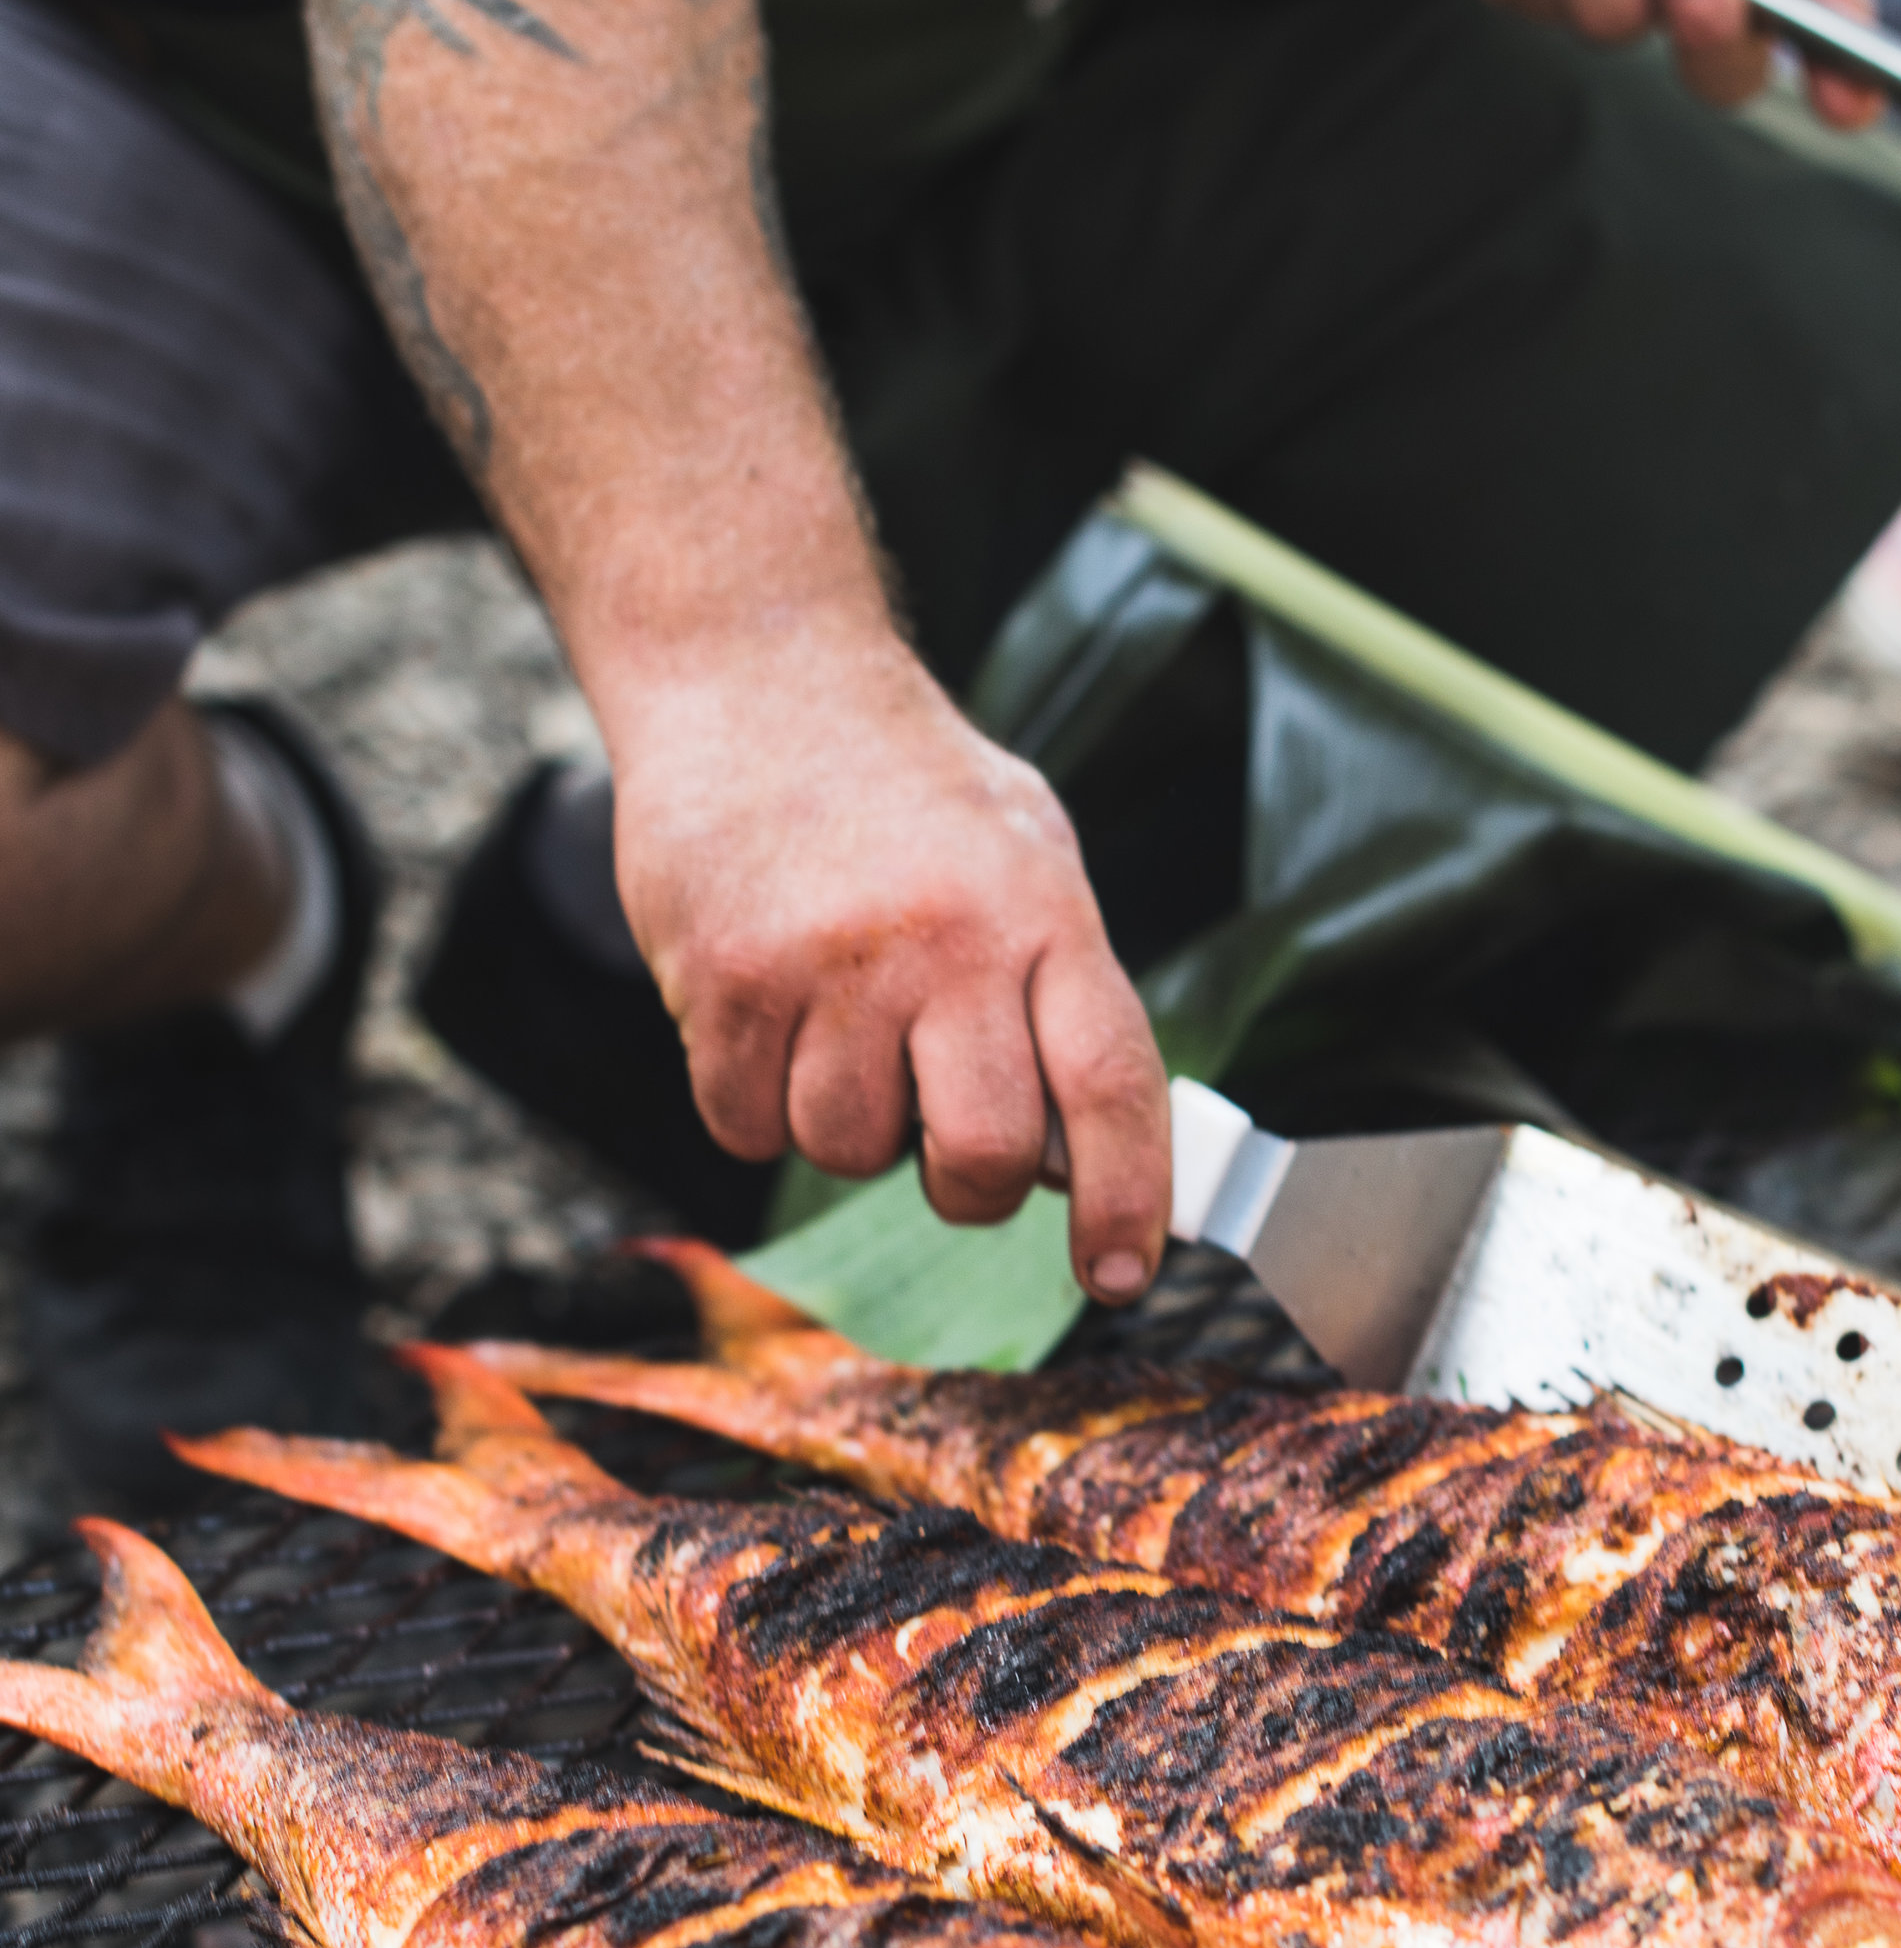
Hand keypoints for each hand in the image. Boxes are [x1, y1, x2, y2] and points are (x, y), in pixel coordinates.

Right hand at [608, 622, 1168, 1299]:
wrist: (756, 674)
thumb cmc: (907, 788)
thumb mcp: (1025, 854)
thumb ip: (1060, 991)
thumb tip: (1083, 1155)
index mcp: (1043, 912)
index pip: (1113, 1087)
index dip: (1128, 1201)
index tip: (1119, 1273)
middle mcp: (947, 941)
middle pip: (980, 1157)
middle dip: (967, 1186)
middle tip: (948, 1147)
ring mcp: (831, 963)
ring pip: (849, 1153)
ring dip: (847, 1126)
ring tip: (842, 1027)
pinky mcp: (725, 980)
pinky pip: (746, 1126)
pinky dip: (755, 1101)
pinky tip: (769, 1015)